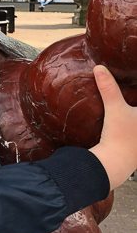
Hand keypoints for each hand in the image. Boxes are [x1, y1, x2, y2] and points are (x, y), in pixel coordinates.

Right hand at [90, 65, 136, 188]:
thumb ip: (108, 88)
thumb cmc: (119, 137)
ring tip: (129, 107)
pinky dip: (132, 123)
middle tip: (131, 94)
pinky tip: (128, 121)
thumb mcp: (114, 108)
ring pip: (136, 120)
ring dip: (133, 111)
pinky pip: (135, 131)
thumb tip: (99, 68)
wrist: (113, 164)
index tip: (135, 85)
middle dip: (135, 100)